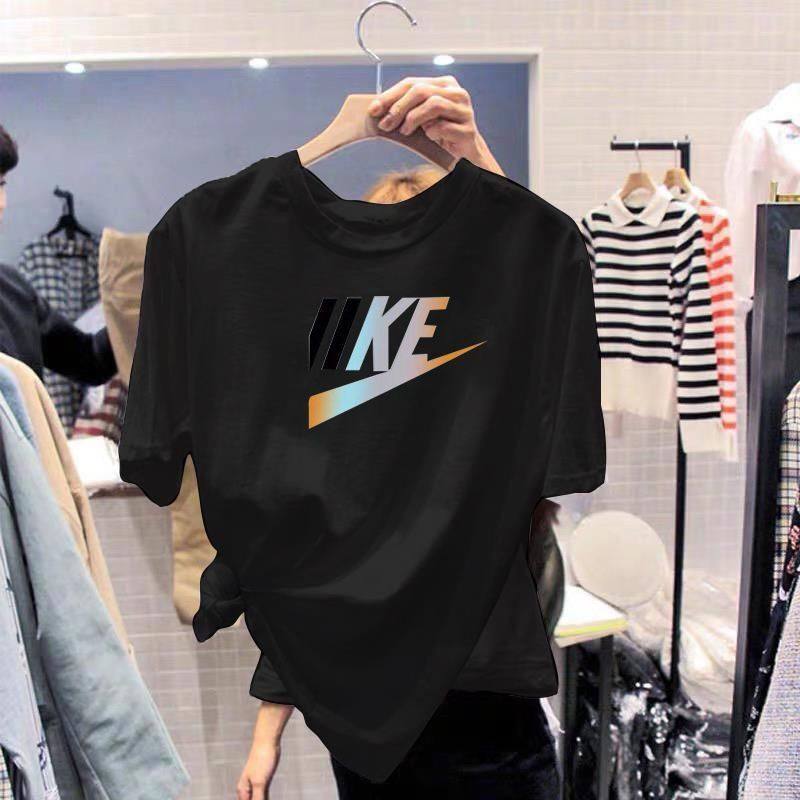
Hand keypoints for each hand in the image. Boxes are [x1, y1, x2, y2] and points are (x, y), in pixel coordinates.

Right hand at [237, 741, 280, 799]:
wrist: (268, 741)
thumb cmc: (261, 758)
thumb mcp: (260, 783)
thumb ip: (258, 799)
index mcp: (243, 791)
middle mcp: (247, 790)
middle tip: (265, 799)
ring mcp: (255, 786)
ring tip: (267, 799)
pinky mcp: (264, 781)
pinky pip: (265, 797)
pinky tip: (269, 799)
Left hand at [368, 76, 503, 175]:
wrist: (466, 154)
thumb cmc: (441, 133)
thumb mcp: (422, 117)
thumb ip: (407, 107)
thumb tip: (377, 109)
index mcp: (444, 84)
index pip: (412, 83)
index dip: (390, 96)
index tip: (373, 110)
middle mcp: (456, 92)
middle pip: (421, 91)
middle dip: (398, 107)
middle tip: (386, 124)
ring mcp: (464, 110)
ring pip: (433, 104)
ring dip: (413, 119)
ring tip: (405, 131)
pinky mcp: (468, 129)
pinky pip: (443, 127)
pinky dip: (432, 132)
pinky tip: (429, 137)